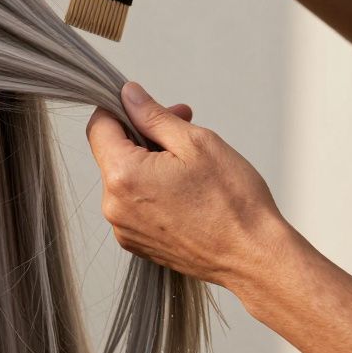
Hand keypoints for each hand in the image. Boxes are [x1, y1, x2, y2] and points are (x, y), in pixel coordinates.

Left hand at [85, 81, 285, 288]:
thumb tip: (128, 95)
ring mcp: (122, 228)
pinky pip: (133, 204)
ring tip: (190, 161)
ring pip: (124, 178)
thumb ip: (153, 116)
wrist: (252, 257)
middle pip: (112, 153)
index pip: (99, 127)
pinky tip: (185, 188)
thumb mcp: (196, 142)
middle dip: (143, 134)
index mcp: (123, 176)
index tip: (148, 108)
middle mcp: (113, 206)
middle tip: (183, 124)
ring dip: (149, 162)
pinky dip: (152, 189)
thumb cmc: (232, 202)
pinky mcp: (135, 242)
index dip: (121, 109)